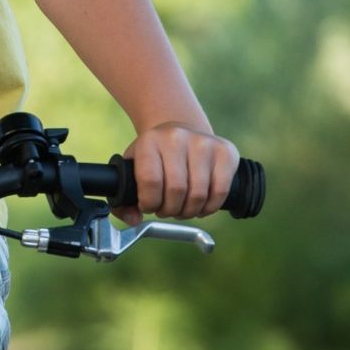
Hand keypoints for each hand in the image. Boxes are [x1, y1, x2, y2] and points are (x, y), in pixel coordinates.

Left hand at [121, 122, 238, 222]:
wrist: (180, 130)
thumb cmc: (154, 157)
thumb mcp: (132, 170)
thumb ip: (123, 201)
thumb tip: (134, 219)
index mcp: (150, 141)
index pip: (151, 182)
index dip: (150, 203)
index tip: (149, 205)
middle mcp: (177, 137)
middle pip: (176, 191)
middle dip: (170, 210)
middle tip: (167, 209)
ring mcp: (204, 143)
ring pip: (198, 195)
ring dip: (189, 211)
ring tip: (182, 207)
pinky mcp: (225, 151)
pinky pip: (220, 192)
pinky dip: (209, 208)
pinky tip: (200, 205)